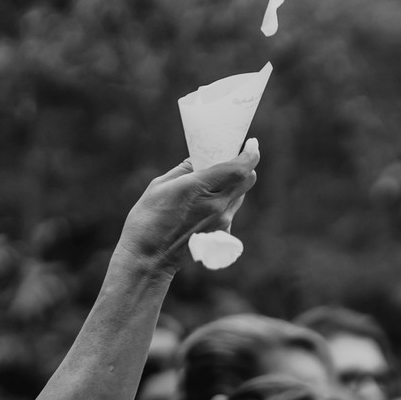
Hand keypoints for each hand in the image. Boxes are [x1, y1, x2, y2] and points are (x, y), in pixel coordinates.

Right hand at [114, 142, 261, 270]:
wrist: (150, 256)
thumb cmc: (148, 218)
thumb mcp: (160, 185)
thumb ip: (185, 170)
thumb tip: (198, 159)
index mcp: (201, 188)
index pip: (239, 169)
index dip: (250, 154)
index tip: (252, 143)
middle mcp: (218, 205)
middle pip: (246, 180)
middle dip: (243, 166)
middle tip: (228, 159)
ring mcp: (222, 221)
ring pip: (240, 195)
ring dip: (233, 184)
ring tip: (211, 181)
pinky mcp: (222, 233)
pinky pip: (231, 210)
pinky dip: (224, 200)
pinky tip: (205, 202)